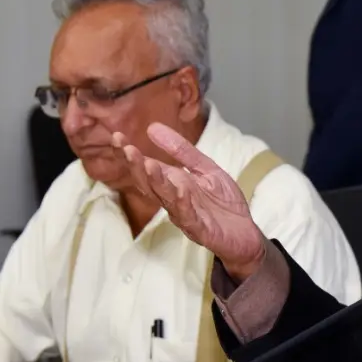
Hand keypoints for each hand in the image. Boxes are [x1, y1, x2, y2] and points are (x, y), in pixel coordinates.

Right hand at [115, 124, 267, 280]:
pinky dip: (182, 203)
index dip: (129, 154)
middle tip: (125, 148)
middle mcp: (173, 199)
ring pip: (165, 198)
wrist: (245, 234)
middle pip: (148, 183)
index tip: (116, 136)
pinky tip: (180, 189)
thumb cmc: (223, 203)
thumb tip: (152, 127)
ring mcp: (185, 215)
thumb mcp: (205, 169)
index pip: (145, 168)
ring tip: (148, 164)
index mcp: (172, 184)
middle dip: (135, 166)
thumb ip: (182, 151)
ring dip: (156, 182)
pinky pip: (188, 216)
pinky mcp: (200, 229)